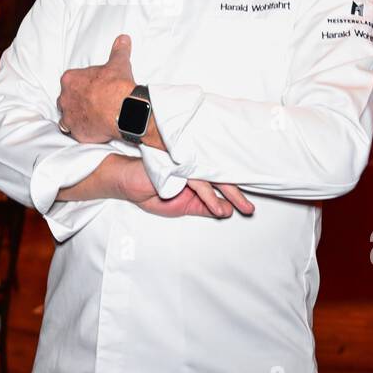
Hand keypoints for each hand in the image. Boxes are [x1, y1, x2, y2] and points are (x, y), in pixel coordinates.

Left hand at [57, 35, 135, 142]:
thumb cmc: (117, 86)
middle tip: (92, 102)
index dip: (82, 85)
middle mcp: (65, 97)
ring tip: (91, 116)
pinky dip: (81, 130)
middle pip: (66, 98)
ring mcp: (69, 116)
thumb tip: (123, 39)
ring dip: (75, 116)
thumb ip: (118, 50)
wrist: (124, 110)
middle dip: (76, 100)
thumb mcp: (118, 63)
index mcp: (70, 79)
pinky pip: (74, 132)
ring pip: (66, 116)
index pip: (70, 81)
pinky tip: (92, 128)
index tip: (92, 88)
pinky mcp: (76, 132)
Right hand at [113, 158, 254, 218]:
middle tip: (250, 209)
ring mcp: (186, 161)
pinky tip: (217, 207)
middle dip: (237, 194)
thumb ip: (202, 206)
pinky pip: (197, 179)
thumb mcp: (180, 205)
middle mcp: (193, 163)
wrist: (122, 179)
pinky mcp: (177, 163)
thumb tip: (226, 211)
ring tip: (240, 208)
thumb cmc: (148, 188)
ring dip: (228, 194)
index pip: (220, 180)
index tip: (247, 207)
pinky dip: (208, 195)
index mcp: (196, 171)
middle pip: (221, 176)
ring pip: (214, 176)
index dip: (234, 192)